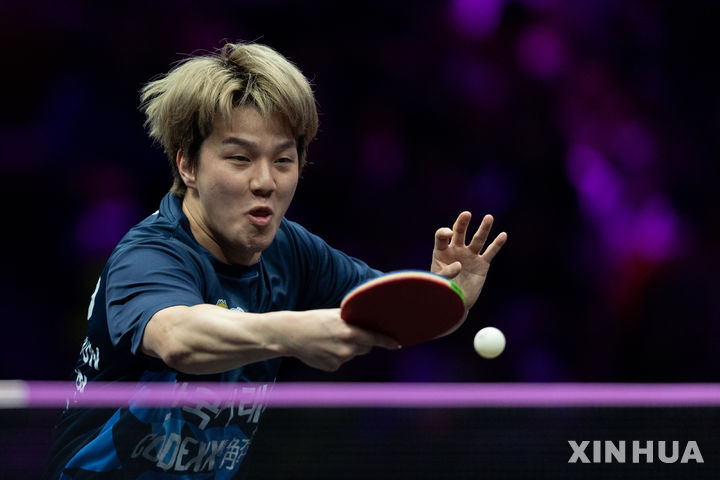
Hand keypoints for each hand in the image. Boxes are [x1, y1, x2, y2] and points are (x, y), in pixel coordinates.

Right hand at [285, 309, 399, 371]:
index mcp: (349, 333)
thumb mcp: (335, 315)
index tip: (397, 344)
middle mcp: (347, 348)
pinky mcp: (332, 368)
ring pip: (352, 354)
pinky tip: (324, 348)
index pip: (375, 339)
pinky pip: (341, 361)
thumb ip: (353, 320)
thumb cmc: (314, 320)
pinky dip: (336, 356)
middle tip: (345, 333)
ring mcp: (339, 360)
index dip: (387, 342)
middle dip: (361, 341)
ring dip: (347, 348)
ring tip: (329, 339)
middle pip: (365, 347)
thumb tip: (369, 322)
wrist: (291, 334)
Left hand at [431, 212, 506, 309]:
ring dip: (483, 229)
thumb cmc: (443, 290)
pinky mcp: (482, 264)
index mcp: (441, 251)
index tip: (449, 234)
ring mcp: (470, 256)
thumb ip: (445, 273)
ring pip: (477, 240)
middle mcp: (456, 250)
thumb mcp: (439, 281)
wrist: (456, 302)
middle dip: (462, 223)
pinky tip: (503, 235)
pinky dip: (496, 244)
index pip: (441, 237)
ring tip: (488, 217)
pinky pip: (490, 252)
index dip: (444, 232)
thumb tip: (459, 265)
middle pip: (459, 232)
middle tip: (466, 214)